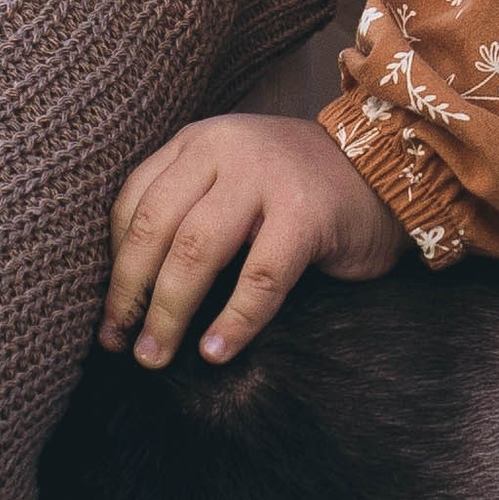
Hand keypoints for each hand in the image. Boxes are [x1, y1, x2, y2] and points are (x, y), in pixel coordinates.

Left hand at [104, 113, 404, 363]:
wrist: (389, 170)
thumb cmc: (299, 192)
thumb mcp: (233, 182)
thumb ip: (189, 212)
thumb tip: (132, 295)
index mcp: (197, 143)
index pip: (133, 204)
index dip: (114, 266)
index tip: (110, 318)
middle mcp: (224, 150)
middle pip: (155, 229)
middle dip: (131, 295)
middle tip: (120, 346)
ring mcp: (266, 177)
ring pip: (196, 251)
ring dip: (170, 313)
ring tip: (157, 355)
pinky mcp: (305, 213)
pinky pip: (259, 277)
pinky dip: (233, 321)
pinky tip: (215, 352)